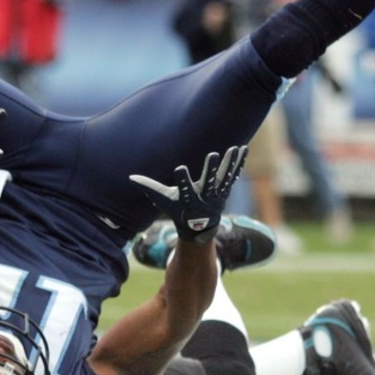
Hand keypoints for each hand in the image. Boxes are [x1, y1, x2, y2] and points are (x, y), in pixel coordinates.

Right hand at [129, 146, 247, 244]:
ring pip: (225, 178)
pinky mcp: (225, 191)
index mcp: (188, 200)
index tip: (180, 169)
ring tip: (235, 147)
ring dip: (230, 163)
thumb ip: (149, 187)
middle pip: (209, 182)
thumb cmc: (177, 210)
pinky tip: (243, 149)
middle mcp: (205, 198)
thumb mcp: (163, 201)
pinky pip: (233, 175)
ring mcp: (218, 195)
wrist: (199, 227)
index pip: (185, 189)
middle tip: (213, 154)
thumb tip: (130, 177)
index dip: (183, 180)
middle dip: (211, 169)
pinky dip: (238, 163)